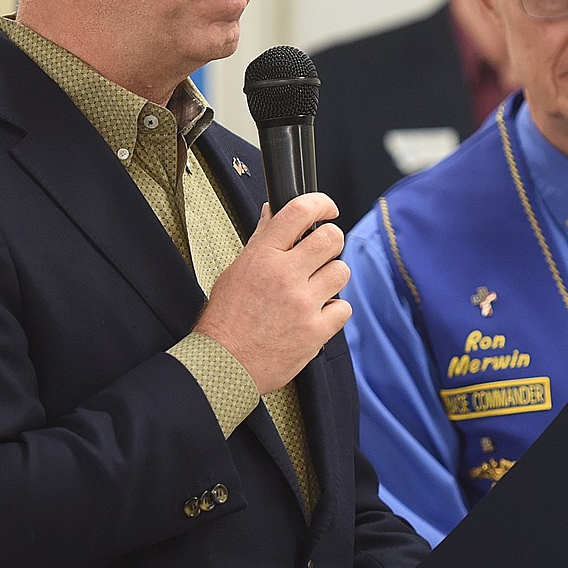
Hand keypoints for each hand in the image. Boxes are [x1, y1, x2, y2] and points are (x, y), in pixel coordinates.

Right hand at [194, 193, 350, 393]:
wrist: (223, 363)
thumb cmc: (226, 319)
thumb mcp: (237, 271)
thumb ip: (262, 242)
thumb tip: (273, 212)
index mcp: (262, 256)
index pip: (299, 211)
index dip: (321, 204)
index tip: (328, 209)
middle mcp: (285, 275)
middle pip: (331, 238)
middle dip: (331, 242)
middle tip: (322, 254)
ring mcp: (303, 303)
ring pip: (342, 271)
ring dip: (332, 277)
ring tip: (316, 288)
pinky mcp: (316, 331)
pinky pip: (344, 307)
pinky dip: (333, 311)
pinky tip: (316, 314)